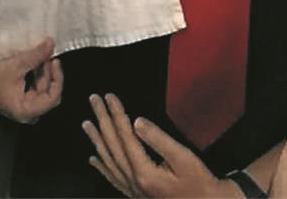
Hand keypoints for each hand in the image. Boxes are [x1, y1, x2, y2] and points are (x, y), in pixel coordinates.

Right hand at [0, 38, 63, 122]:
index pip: (53, 98)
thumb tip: (52, 44)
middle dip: (49, 73)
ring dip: (43, 72)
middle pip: (49, 93)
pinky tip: (33, 61)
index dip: (57, 78)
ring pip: (42, 89)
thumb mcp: (15, 64)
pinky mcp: (17, 98)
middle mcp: (25, 112)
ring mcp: (21, 105)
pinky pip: (34, 87)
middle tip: (47, 54)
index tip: (54, 60)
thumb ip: (36, 55)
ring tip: (40, 55)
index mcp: (25, 110)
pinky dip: (36, 74)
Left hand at [82, 93, 237, 197]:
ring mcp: (132, 189)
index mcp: (143, 171)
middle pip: (112, 145)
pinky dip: (102, 166)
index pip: (125, 135)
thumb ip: (158, 139)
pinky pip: (113, 178)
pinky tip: (94, 159)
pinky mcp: (136, 194)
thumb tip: (137, 122)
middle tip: (93, 101)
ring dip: (97, 140)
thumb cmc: (199, 185)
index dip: (116, 113)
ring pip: (108, 160)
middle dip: (102, 120)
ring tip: (87, 124)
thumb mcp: (183, 158)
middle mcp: (133, 181)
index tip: (109, 97)